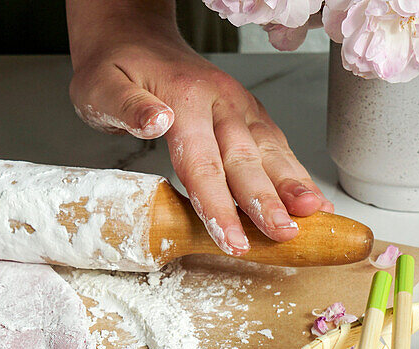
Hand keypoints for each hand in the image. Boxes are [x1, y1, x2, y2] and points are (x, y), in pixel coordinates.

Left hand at [68, 11, 332, 254]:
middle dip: (268, 201)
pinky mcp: (246, 113)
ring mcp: (238, 105)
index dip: (219, 205)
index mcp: (185, 98)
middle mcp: (220, 101)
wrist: (131, 38)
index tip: (233, 239)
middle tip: (285, 234)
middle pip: (246, 159)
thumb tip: (157, 121)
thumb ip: (126, 106)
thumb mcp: (101, 87)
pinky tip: (311, 199)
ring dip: (294, 184)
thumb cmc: (113, 69)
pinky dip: (294, 172)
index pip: (203, 163)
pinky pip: (274, 144)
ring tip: (316, 216)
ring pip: (270, 149)